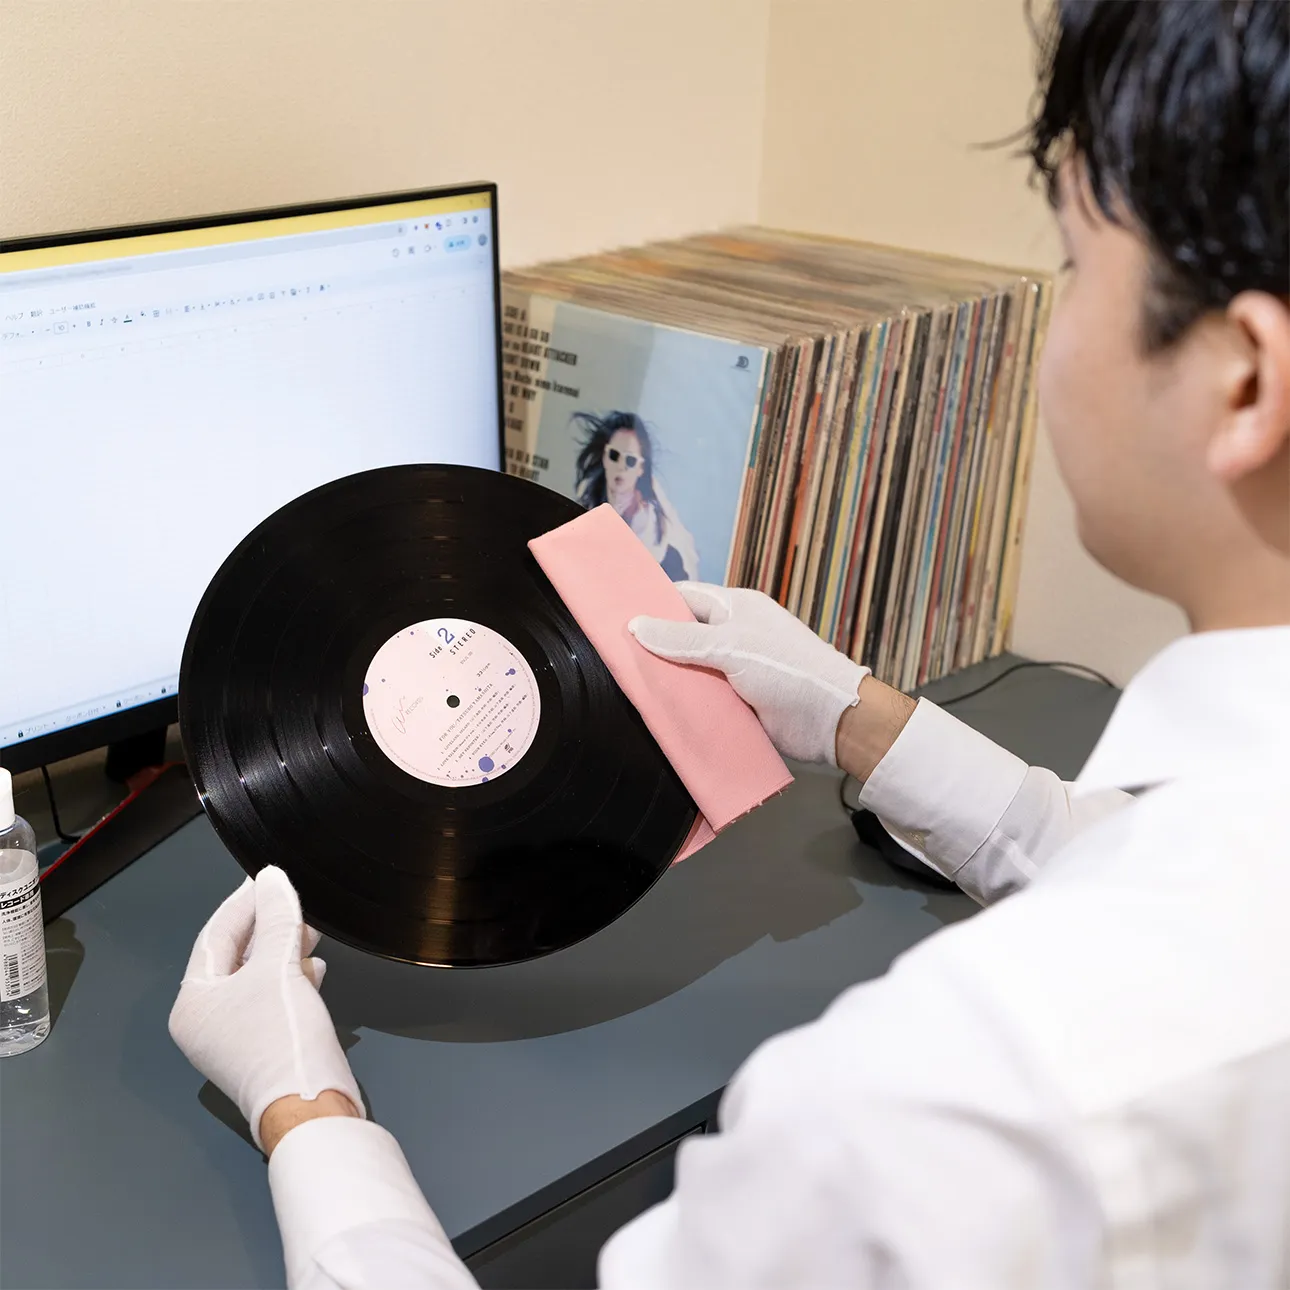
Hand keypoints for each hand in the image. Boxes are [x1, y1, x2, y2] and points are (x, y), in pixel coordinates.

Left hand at [168, 866, 363, 1151]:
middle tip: (291, 899)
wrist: (312, 1106)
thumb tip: (272, 880)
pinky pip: (270, 999)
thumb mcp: (280, 968)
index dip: (244, 902)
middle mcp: (205, 1023)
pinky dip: (290, 978)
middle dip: (267, 926)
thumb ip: (276, 919)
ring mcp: (232, 1039)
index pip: (215, 936)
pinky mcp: (261, 1049)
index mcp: (192, 1004)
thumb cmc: (282, 1041)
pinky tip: (313, 969)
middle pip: (235, 957)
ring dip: (283, 950)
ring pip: (256, 978)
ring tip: (309, 930)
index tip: (267, 877)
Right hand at [629, 582, 869, 764]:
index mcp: (735, 608)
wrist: (830, 719)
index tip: (618, 615)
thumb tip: (635, 625)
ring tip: (628, 687)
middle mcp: (733, 636)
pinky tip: (657, 712)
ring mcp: (734, 671)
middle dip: (654, 647)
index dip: (653, 604)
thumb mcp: (730, 646)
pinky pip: (701, 701)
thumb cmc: (786, 668)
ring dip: (667, 681)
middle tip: (615, 658)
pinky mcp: (736, 704)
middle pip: (682, 637)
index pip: (685, 598)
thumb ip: (681, 639)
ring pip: (688, 672)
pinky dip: (684, 706)